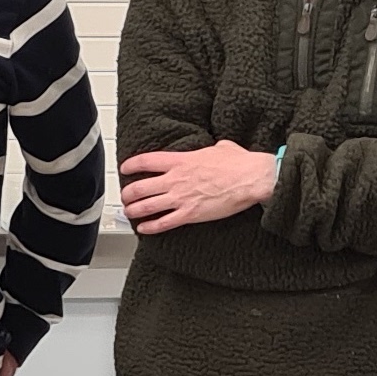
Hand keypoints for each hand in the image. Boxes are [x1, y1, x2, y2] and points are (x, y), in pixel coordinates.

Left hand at [119, 144, 278, 232]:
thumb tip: (216, 147)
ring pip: (146, 207)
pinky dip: (150, 227)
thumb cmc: (239, 163)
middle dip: (127, 193)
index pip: (146, 161)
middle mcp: (176, 179)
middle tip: (124, 196)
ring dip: (133, 211)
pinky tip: (143, 229)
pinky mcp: (190, 214)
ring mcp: (181, 198)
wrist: (251, 179)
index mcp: (181, 161)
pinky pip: (163, 223)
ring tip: (129, 212)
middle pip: (140, 187)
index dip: (131, 166)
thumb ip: (209, 149)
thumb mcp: (220, 147)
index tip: (125, 169)